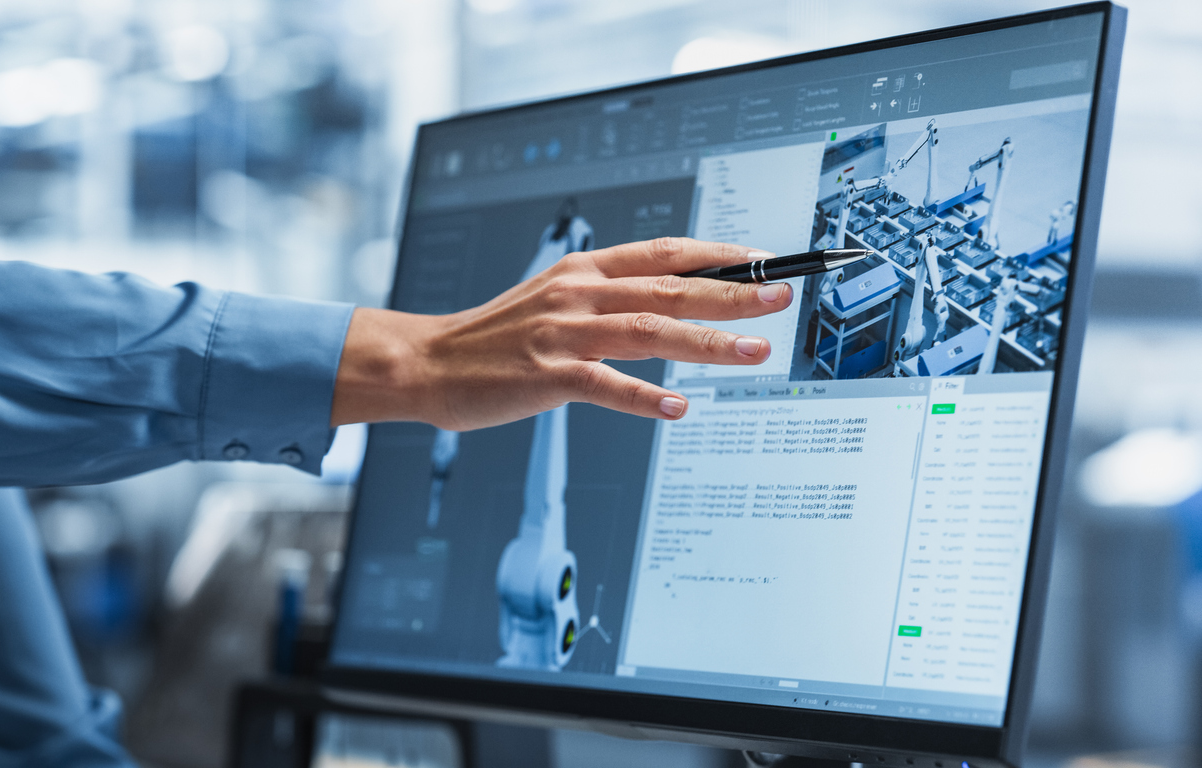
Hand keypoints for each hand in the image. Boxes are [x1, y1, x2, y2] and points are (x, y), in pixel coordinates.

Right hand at [330, 237, 792, 430]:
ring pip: (650, 331)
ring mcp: (562, 333)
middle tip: (779, 298)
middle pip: (670, 289)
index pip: (665, 253)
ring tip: (752, 353)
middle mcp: (577, 294)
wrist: (428, 362)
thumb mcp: (553, 298)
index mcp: (583, 271)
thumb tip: (673, 299)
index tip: (764, 263)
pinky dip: (645, 397)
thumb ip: (608, 296)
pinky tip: (678, 408)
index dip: (719, 256)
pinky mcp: (545, 375)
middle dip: (732, 294)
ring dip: (707, 344)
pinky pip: (606, 385)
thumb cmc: (495, 337)